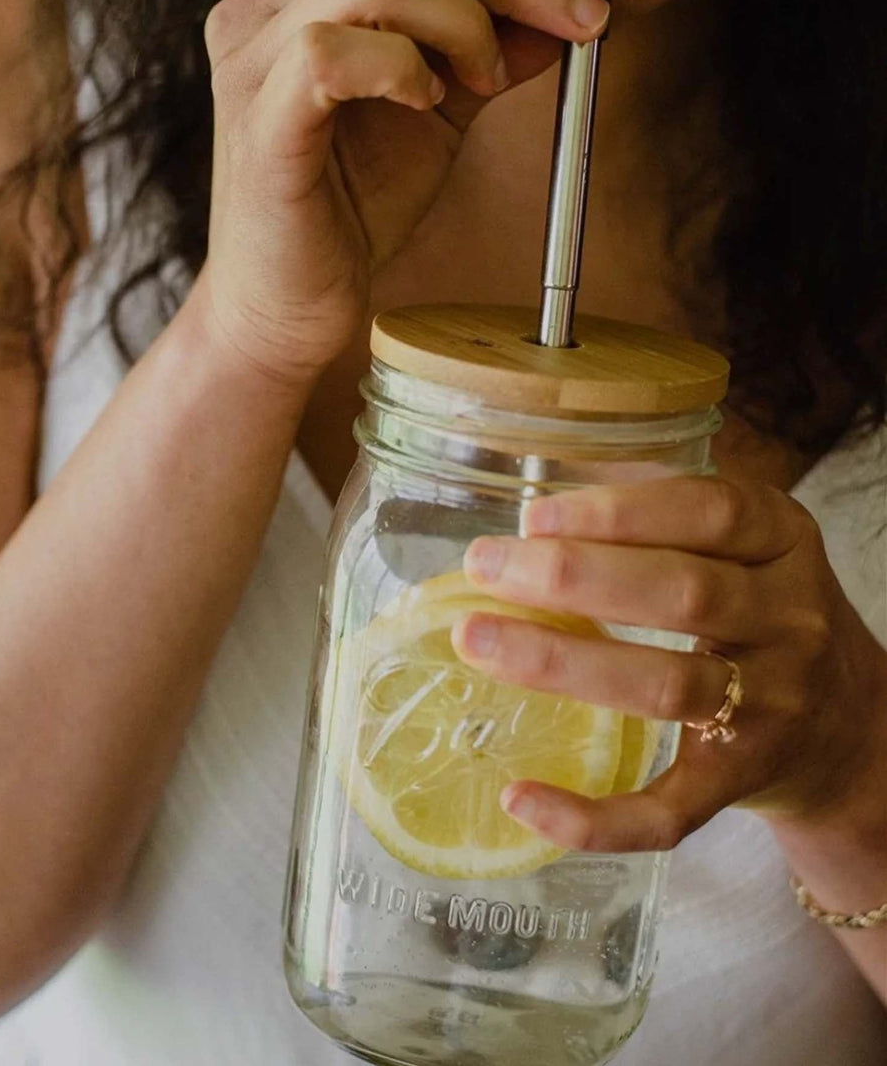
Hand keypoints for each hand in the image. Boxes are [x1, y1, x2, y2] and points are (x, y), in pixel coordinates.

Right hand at [198, 0, 609, 385]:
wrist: (290, 307)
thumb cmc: (350, 212)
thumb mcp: (439, 117)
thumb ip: (487, 55)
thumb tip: (567, 8)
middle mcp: (262, 7)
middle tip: (582, 11)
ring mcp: (249, 58)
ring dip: (460, 17)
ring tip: (487, 77)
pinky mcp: (254, 118)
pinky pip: (329, 54)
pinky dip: (398, 67)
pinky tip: (425, 102)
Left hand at [449, 476, 886, 852]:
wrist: (847, 726)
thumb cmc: (759, 611)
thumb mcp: (742, 543)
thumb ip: (658, 511)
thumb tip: (539, 505)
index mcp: (783, 544)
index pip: (709, 513)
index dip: (617, 513)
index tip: (533, 518)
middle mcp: (789, 621)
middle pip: (682, 594)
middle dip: (571, 576)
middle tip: (483, 566)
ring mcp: (770, 707)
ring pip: (665, 686)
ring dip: (561, 661)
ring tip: (476, 638)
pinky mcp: (739, 783)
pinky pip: (669, 811)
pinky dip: (593, 817)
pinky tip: (519, 798)